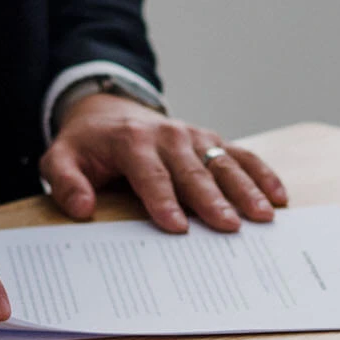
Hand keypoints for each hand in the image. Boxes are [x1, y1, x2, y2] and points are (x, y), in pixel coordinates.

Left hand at [40, 94, 287, 232]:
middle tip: (230, 227)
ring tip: (263, 215)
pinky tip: (279, 196)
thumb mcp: (60, 159)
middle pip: (193, 172)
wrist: (108, 112)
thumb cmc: (86, 146)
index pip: (150, 175)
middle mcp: (168, 136)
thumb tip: (81, 209)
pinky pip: (241, 154)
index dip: (163, 201)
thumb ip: (65, 182)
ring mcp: (194, 136)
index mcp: (131, 142)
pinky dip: (261, 173)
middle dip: (212, 200)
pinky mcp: (211, 140)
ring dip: (245, 189)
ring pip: (223, 163)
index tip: (178, 227)